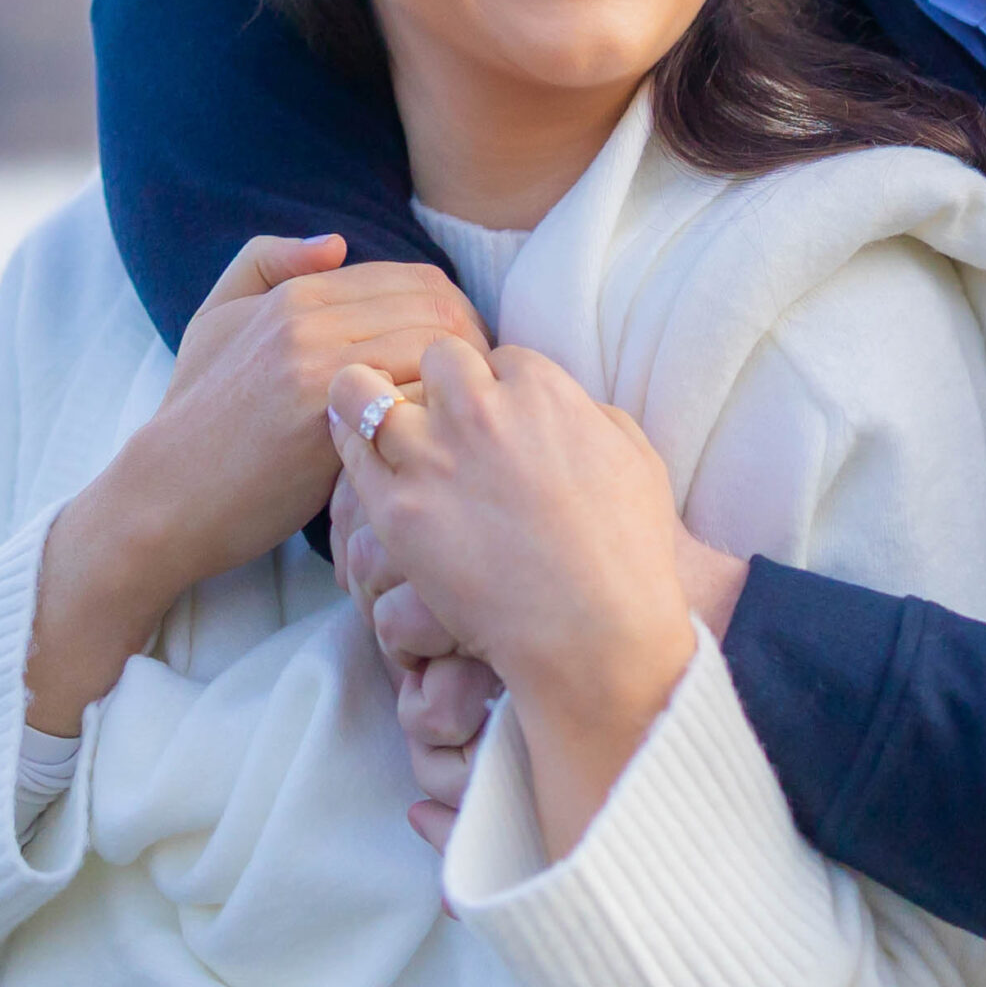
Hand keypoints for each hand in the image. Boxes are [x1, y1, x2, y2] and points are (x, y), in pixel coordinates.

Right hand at [26, 237, 485, 734]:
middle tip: (478, 389)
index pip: (419, 280)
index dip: (457, 315)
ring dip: (465, 382)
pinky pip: (415, 397)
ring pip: (436, 349)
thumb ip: (268, 261)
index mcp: (297, 292)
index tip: (465, 357)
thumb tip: (338, 243)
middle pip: (440, 309)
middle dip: (474, 346)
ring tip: (465, 415)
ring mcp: (318, 368)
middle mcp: (309, 319)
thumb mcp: (217, 318)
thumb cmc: (199, 411)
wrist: (164, 496)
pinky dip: (438, 415)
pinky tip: (437, 443)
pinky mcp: (325, 422)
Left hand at [329, 341, 698, 856]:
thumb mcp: (636, 459)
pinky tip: (356, 448)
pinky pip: (349, 450)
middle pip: (436, 358)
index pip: (499, 355)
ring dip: (375, 398)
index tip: (499, 414)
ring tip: (374, 416)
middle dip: (442, 382)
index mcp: (541, 389)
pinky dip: (349, 442)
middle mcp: (480, 410)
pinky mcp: (395, 511)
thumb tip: (570, 407)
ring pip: (368, 389)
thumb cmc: (627, 551)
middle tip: (445, 418)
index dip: (498, 383)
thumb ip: (594, 415)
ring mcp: (431, 458)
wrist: (592, 631)